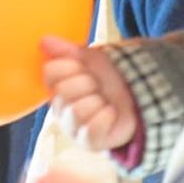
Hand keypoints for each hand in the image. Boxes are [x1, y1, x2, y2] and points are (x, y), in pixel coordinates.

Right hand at [41, 36, 137, 151]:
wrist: (138, 98)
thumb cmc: (112, 77)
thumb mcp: (90, 59)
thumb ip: (65, 51)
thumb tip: (44, 40)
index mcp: (56, 86)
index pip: (50, 71)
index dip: (71, 65)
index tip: (85, 67)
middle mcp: (60, 108)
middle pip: (64, 90)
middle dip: (88, 83)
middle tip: (99, 86)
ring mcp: (72, 127)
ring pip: (76, 110)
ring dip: (98, 101)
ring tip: (106, 101)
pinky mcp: (89, 142)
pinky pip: (91, 128)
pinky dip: (106, 117)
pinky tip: (111, 113)